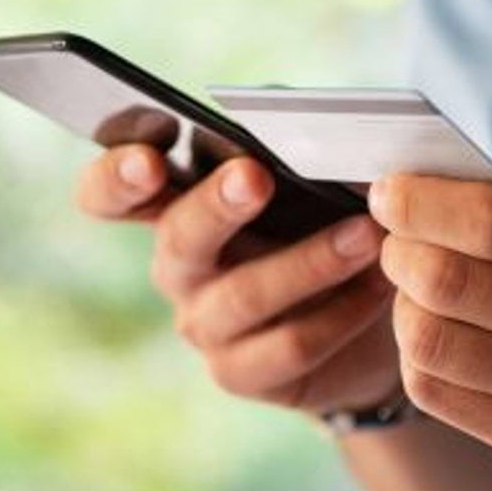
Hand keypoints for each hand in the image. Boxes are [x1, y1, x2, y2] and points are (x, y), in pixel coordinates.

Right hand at [75, 145, 399, 412]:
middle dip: (216, 205)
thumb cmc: (328, 225)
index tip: (149, 161)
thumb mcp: (310, 175)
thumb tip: (294, 116)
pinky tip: (381, 287)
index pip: (110, 193)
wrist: (375, 322)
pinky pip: (289, 345)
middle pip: (178, 237)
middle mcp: (178, 267)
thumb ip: (291, 140)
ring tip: (366, 234)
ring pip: (243, 295)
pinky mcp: (240, 373)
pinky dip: (341, 313)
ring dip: (309, 262)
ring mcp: (203, 325)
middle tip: (255, 176)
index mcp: (174, 205)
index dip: (116, 178)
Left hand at [371, 166, 491, 483]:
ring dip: (402, 303)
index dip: (421, 203)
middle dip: (401, 251)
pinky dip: (416, 352)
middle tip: (397, 239)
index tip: (388, 192)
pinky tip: (437, 331)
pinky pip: (432, 390)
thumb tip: (410, 190)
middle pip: (449, 282)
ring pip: (429, 341)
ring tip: (417, 286)